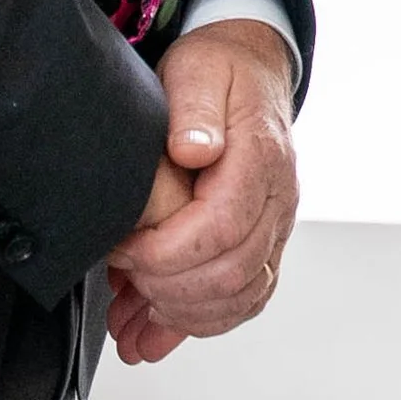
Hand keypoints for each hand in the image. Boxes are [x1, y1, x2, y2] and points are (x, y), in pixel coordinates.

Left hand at [104, 18, 298, 363]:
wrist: (249, 70)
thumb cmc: (221, 70)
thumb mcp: (198, 70)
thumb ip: (195, 110)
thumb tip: (193, 150)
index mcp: (261, 157)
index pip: (223, 226)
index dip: (168, 250)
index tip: (125, 248)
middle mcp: (277, 199)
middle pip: (234, 272)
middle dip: (169, 289)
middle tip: (123, 279)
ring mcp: (273, 225)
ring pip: (242, 297)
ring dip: (183, 318)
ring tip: (132, 325)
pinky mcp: (262, 243)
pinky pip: (244, 299)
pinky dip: (200, 323)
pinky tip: (158, 329)